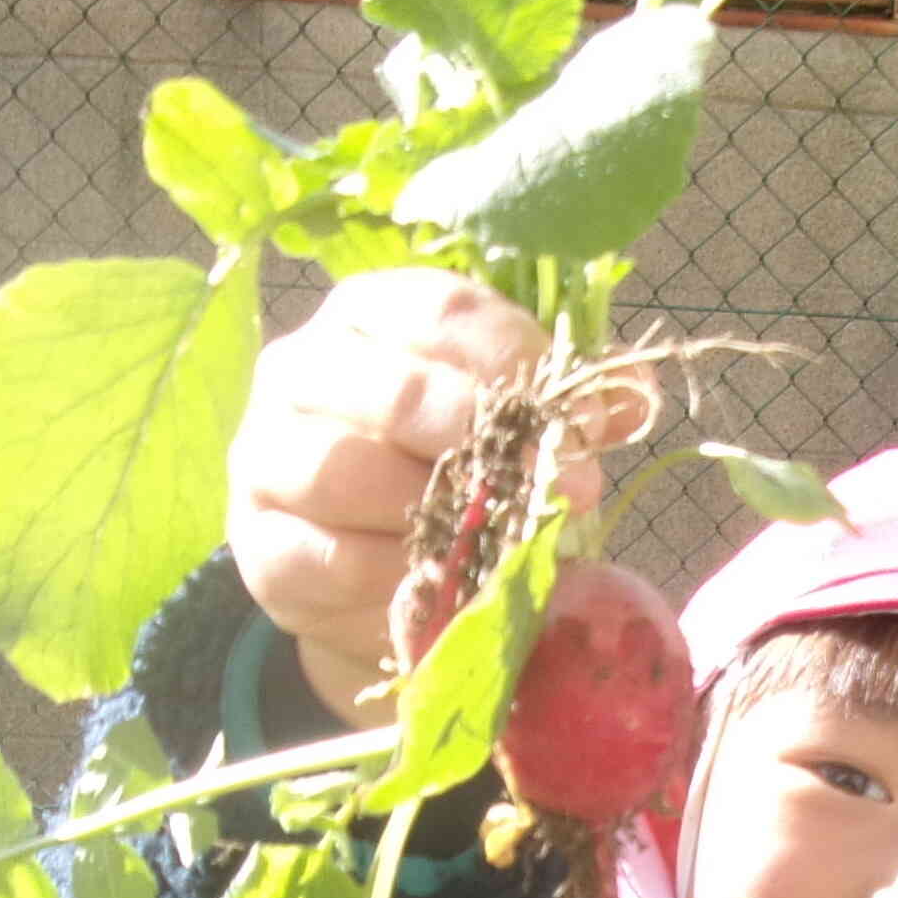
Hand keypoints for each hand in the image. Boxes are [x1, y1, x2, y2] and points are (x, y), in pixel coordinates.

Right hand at [225, 270, 605, 726]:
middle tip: (566, 487)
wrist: (368, 589)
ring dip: (442, 512)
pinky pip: (328, 556)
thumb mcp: (510, 432)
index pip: (441, 309)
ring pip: (345, 470)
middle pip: (392, 387)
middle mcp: (305, 369)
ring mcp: (268, 454)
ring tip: (508, 540)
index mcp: (372, 316)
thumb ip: (564, 406)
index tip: (588, 419)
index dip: (519, 361)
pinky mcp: (261, 543)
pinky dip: (396, 576)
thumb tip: (636, 396)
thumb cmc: (446, 481)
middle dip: (488, 439)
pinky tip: (449, 585)